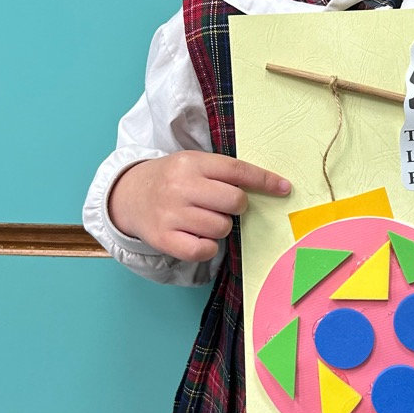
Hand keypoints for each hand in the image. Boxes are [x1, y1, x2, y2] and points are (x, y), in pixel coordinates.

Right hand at [108, 152, 290, 263]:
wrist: (128, 195)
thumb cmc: (171, 180)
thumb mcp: (192, 164)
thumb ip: (223, 172)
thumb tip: (269, 187)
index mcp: (191, 163)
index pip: (237, 170)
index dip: (265, 180)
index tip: (285, 188)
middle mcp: (181, 186)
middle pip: (234, 201)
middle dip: (237, 206)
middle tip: (222, 206)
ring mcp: (171, 213)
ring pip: (221, 227)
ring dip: (220, 227)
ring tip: (204, 219)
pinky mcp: (164, 238)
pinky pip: (203, 250)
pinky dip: (208, 247)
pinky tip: (198, 237)